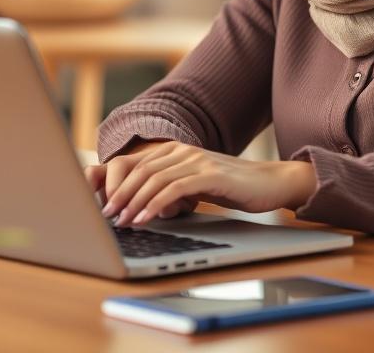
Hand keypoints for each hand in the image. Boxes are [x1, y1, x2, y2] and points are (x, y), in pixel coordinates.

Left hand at [83, 141, 316, 227]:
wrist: (270, 182)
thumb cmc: (232, 187)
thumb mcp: (195, 185)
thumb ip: (171, 188)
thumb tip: (140, 207)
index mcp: (175, 149)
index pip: (135, 163)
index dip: (115, 184)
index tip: (103, 207)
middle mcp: (183, 150)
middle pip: (140, 170)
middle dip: (120, 195)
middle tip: (107, 218)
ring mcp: (197, 160)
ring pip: (153, 179)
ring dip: (134, 202)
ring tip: (123, 222)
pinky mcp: (210, 174)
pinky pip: (174, 189)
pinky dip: (155, 205)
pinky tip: (146, 219)